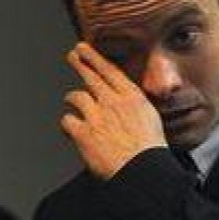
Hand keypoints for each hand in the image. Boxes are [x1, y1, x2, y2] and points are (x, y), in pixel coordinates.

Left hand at [61, 42, 166, 179]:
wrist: (142, 170)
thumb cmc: (149, 152)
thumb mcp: (151, 120)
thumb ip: (135, 108)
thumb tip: (127, 103)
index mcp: (132, 98)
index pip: (110, 71)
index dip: (95, 58)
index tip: (85, 49)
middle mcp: (112, 102)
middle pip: (91, 77)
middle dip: (80, 63)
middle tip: (73, 55)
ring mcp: (96, 116)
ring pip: (76, 96)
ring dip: (72, 98)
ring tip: (70, 100)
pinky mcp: (83, 133)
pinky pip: (67, 121)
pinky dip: (67, 124)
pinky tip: (69, 128)